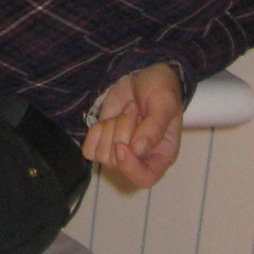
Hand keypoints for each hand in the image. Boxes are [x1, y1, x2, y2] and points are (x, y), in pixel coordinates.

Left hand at [82, 63, 183, 189]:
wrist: (144, 75)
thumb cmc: (162, 91)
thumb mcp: (164, 104)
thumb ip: (154, 128)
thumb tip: (137, 149)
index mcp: (161, 156)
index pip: (144, 178)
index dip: (130, 167)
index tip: (122, 146)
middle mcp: (140, 159)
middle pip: (117, 162)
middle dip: (121, 131)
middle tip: (134, 109)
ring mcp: (120, 151)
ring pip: (102, 155)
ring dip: (111, 127)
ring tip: (127, 111)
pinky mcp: (103, 142)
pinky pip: (89, 149)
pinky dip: (96, 131)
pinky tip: (111, 118)